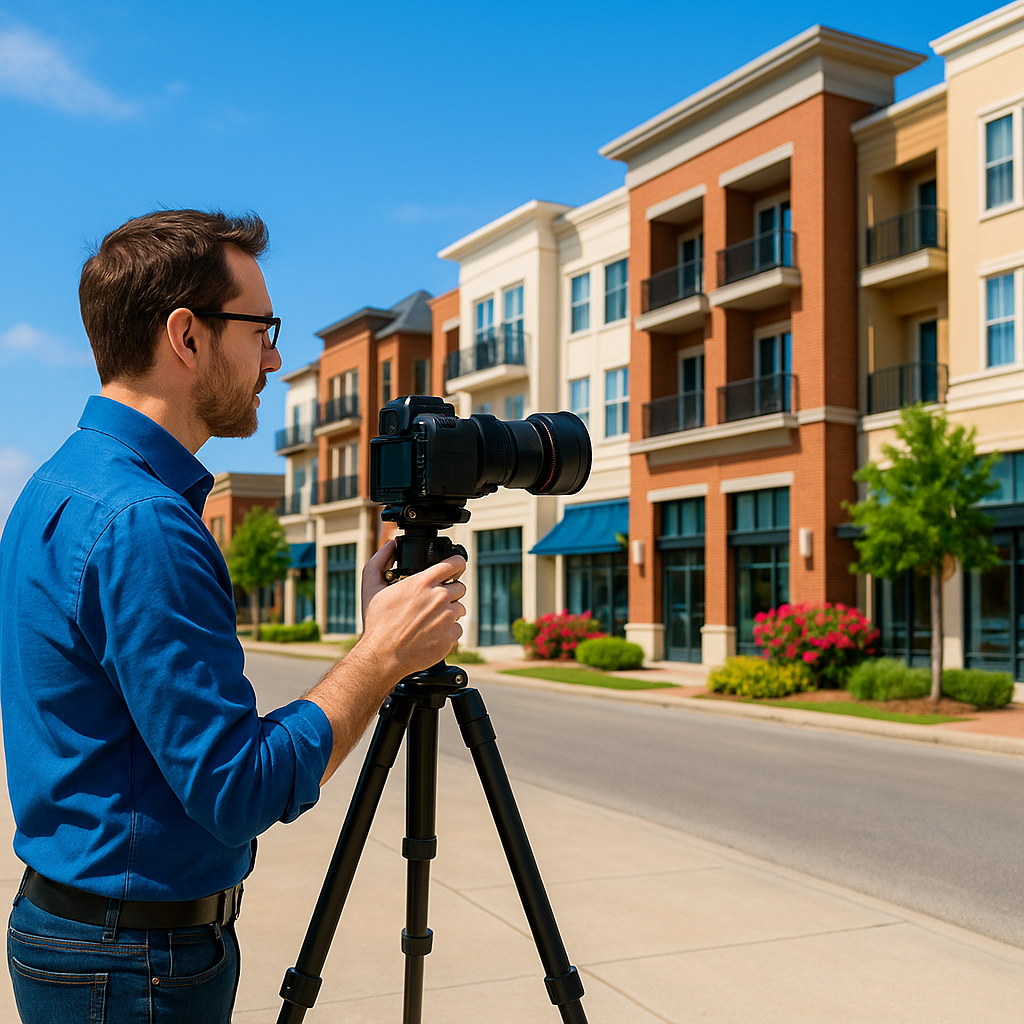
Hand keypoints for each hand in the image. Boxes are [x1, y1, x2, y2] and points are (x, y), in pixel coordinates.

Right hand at [358, 542, 466, 679]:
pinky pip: (458, 629)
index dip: (457, 563)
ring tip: (430, 619)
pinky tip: (431, 633)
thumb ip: (380, 559)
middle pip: (460, 587)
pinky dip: (448, 631)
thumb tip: (391, 545)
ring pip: (460, 608)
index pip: (456, 563)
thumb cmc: (377, 622)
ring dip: (449, 611)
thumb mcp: (371, 585)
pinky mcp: (451, 637)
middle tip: (433, 601)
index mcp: (424, 581)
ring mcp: (447, 618)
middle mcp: (440, 597)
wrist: (383, 655)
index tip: (455, 567)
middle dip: (449, 592)